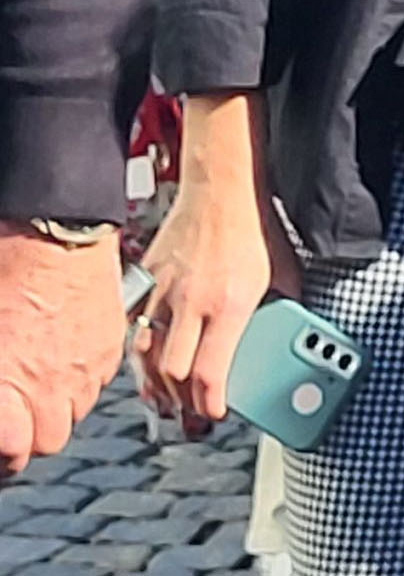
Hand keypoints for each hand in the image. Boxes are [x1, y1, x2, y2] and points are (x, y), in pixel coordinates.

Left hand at [0, 224, 125, 473]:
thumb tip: (1, 391)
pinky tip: (63, 358)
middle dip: (30, 437)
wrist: (55, 232)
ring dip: (56, 408)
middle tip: (14, 419)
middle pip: (48, 441)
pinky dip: (80, 380)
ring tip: (38, 384)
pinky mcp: (110, 346)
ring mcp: (85, 366)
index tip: (0, 445)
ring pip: (76, 413)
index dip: (3, 455)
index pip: (13, 450)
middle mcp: (50, 383)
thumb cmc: (6, 271)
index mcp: (9, 383)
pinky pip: (97, 381)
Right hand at [135, 174, 298, 437]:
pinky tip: (148, 366)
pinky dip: (139, 352)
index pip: (209, 371)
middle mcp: (191, 303)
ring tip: (168, 402)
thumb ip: (283, 308)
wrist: (221, 190)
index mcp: (230, 304)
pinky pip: (132, 327)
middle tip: (191, 414)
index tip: (216, 415)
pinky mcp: (146, 280)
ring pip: (145, 354)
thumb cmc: (255, 230)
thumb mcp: (285, 273)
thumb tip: (291, 335)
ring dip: (155, 384)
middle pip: (172, 372)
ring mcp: (163, 292)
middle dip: (180, 401)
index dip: (209, 402)